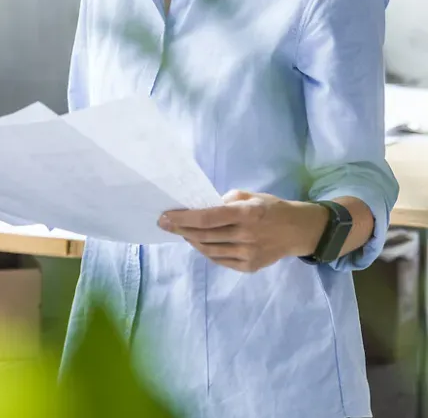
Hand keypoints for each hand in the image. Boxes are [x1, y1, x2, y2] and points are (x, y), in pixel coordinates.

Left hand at [158, 189, 328, 272]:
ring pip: (209, 250)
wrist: (298, 231)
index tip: (165, 216)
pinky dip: (206, 251)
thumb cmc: (271, 208)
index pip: (207, 218)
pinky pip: (219, 260)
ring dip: (191, 241)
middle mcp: (246, 235)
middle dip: (180, 230)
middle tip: (165, 224)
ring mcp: (247, 254)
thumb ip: (226, 201)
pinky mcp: (249, 267)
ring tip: (182, 232)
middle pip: (204, 236)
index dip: (183, 218)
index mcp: (246, 213)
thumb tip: (202, 206)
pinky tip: (199, 243)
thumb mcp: (251, 195)